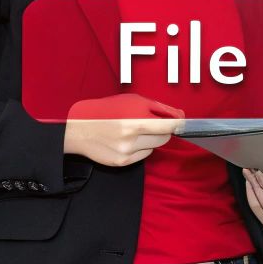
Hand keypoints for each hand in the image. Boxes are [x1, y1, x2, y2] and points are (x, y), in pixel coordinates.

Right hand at [63, 95, 184, 167]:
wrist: (79, 130)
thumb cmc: (106, 111)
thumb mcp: (132, 101)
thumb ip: (158, 108)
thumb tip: (180, 115)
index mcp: (135, 120)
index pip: (169, 126)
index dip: (178, 124)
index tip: (182, 123)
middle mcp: (132, 138)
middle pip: (164, 138)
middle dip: (162, 130)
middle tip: (151, 123)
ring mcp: (127, 152)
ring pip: (154, 147)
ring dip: (149, 139)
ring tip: (133, 131)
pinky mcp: (122, 162)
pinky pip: (143, 155)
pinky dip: (140, 147)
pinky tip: (127, 140)